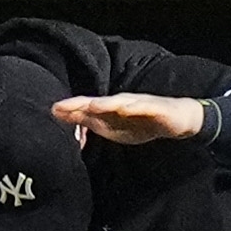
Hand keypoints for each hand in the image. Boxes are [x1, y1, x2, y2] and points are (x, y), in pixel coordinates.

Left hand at [55, 94, 207, 146]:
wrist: (177, 120)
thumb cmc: (142, 123)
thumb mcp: (113, 128)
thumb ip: (90, 123)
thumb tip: (64, 119)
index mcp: (110, 108)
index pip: (87, 107)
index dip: (71, 108)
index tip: (53, 110)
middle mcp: (121, 102)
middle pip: (99, 102)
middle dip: (81, 104)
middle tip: (63, 106)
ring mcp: (138, 103)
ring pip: (119, 103)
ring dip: (104, 104)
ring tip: (91, 106)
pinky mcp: (156, 107)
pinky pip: (144, 107)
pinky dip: (134, 107)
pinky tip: (126, 109)